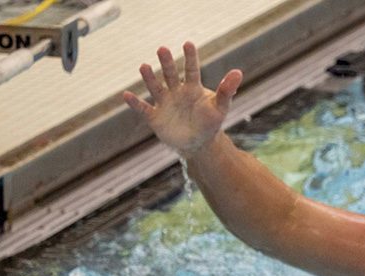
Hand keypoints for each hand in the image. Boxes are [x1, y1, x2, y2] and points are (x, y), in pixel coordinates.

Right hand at [123, 42, 242, 156]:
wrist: (198, 142)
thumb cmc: (210, 122)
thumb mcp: (220, 107)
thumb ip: (226, 90)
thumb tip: (238, 72)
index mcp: (192, 88)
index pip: (191, 70)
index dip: (190, 57)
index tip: (188, 44)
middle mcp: (176, 92)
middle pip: (170, 75)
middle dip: (166, 63)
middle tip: (163, 49)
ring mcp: (164, 103)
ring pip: (155, 88)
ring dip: (149, 78)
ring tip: (144, 66)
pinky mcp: (155, 117)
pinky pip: (143, 108)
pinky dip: (135, 103)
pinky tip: (126, 95)